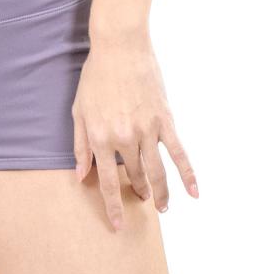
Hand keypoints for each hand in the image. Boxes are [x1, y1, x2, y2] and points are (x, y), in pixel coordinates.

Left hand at [71, 35, 197, 230]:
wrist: (119, 49)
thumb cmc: (95, 78)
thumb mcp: (79, 111)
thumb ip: (80, 145)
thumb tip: (81, 175)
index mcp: (100, 138)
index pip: (108, 182)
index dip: (112, 206)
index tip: (118, 224)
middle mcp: (124, 139)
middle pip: (136, 178)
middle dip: (139, 194)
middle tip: (142, 202)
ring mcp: (147, 131)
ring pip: (157, 171)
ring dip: (161, 192)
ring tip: (162, 207)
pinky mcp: (165, 120)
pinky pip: (179, 152)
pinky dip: (188, 173)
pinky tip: (194, 192)